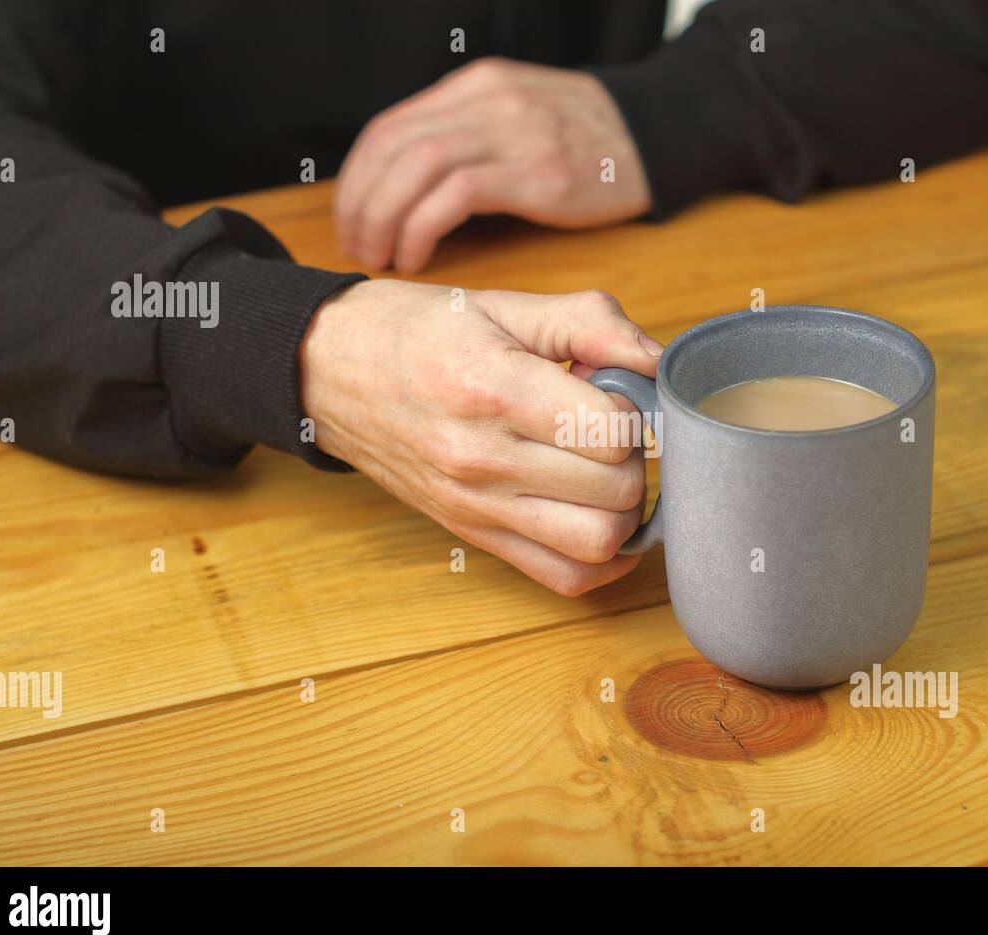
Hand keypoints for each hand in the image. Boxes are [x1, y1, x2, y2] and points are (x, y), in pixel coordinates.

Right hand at [298, 279, 664, 595]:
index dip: (632, 408)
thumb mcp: (503, 303)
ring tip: (605, 472)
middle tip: (612, 429)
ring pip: (599, 543)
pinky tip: (598, 514)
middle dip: (635, 457)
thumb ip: (589, 324)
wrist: (330, 372)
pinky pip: (565, 578)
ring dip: (625, 511)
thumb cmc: (419, 332)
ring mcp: (477, 506)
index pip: (609, 431)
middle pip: (616, 491)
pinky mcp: (473, 534)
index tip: (612, 390)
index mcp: (493, 389)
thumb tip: (657, 361)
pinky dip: (601, 558)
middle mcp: (483, 458)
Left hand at [334, 57, 650, 271]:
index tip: (350, 219)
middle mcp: (486, 102)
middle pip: (391, 148)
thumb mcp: (517, 117)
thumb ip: (467, 136)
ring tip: (382, 257)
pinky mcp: (535, 173)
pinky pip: (454, 197)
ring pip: (414, 169)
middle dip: (360, 203)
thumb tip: (406, 185)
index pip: (389, 128)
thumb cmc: (584, 140)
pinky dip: (421, 228)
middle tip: (357, 246)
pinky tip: (418, 256)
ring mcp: (511, 134)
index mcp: (474, 87)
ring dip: (383, 220)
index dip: (357, 179)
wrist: (653, 137)